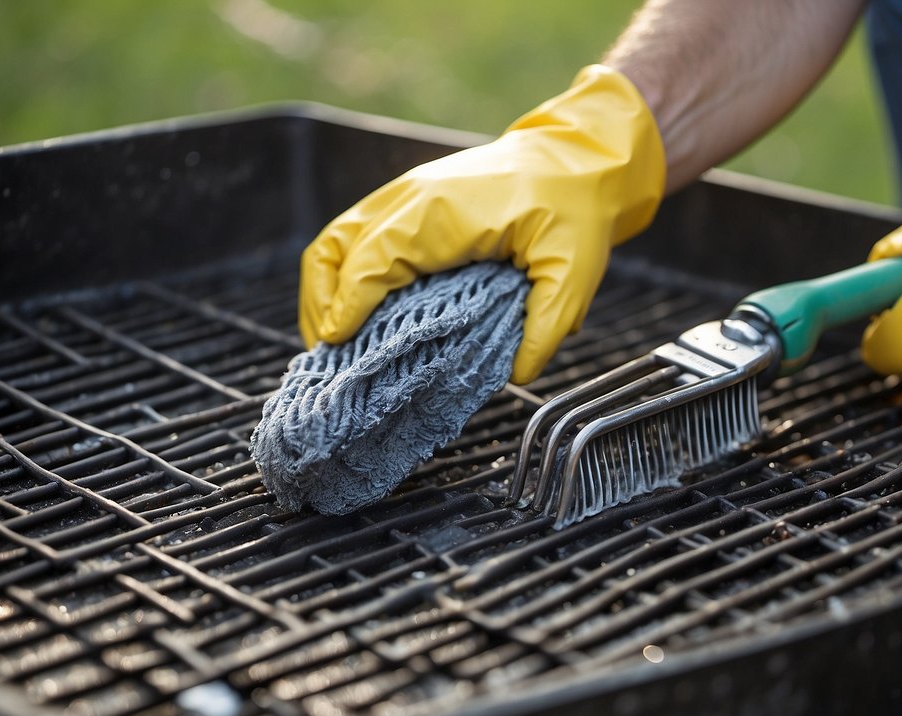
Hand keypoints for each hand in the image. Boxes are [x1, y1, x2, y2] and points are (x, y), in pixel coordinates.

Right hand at [299, 65, 665, 383]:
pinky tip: (358, 314)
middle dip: (322, 307)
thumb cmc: (573, 207)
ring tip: (336, 343)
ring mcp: (404, 196)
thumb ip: (545, 325)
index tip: (339, 348)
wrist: (578, 157)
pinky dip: (343, 277)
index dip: (348, 309)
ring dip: (325, 292)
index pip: (371, 263)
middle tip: (333, 357)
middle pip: (335, 250)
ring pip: (336, 241)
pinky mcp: (409, 203)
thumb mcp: (575, 270)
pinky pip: (356, 238)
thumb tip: (514, 373)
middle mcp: (410, 198)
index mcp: (440, 212)